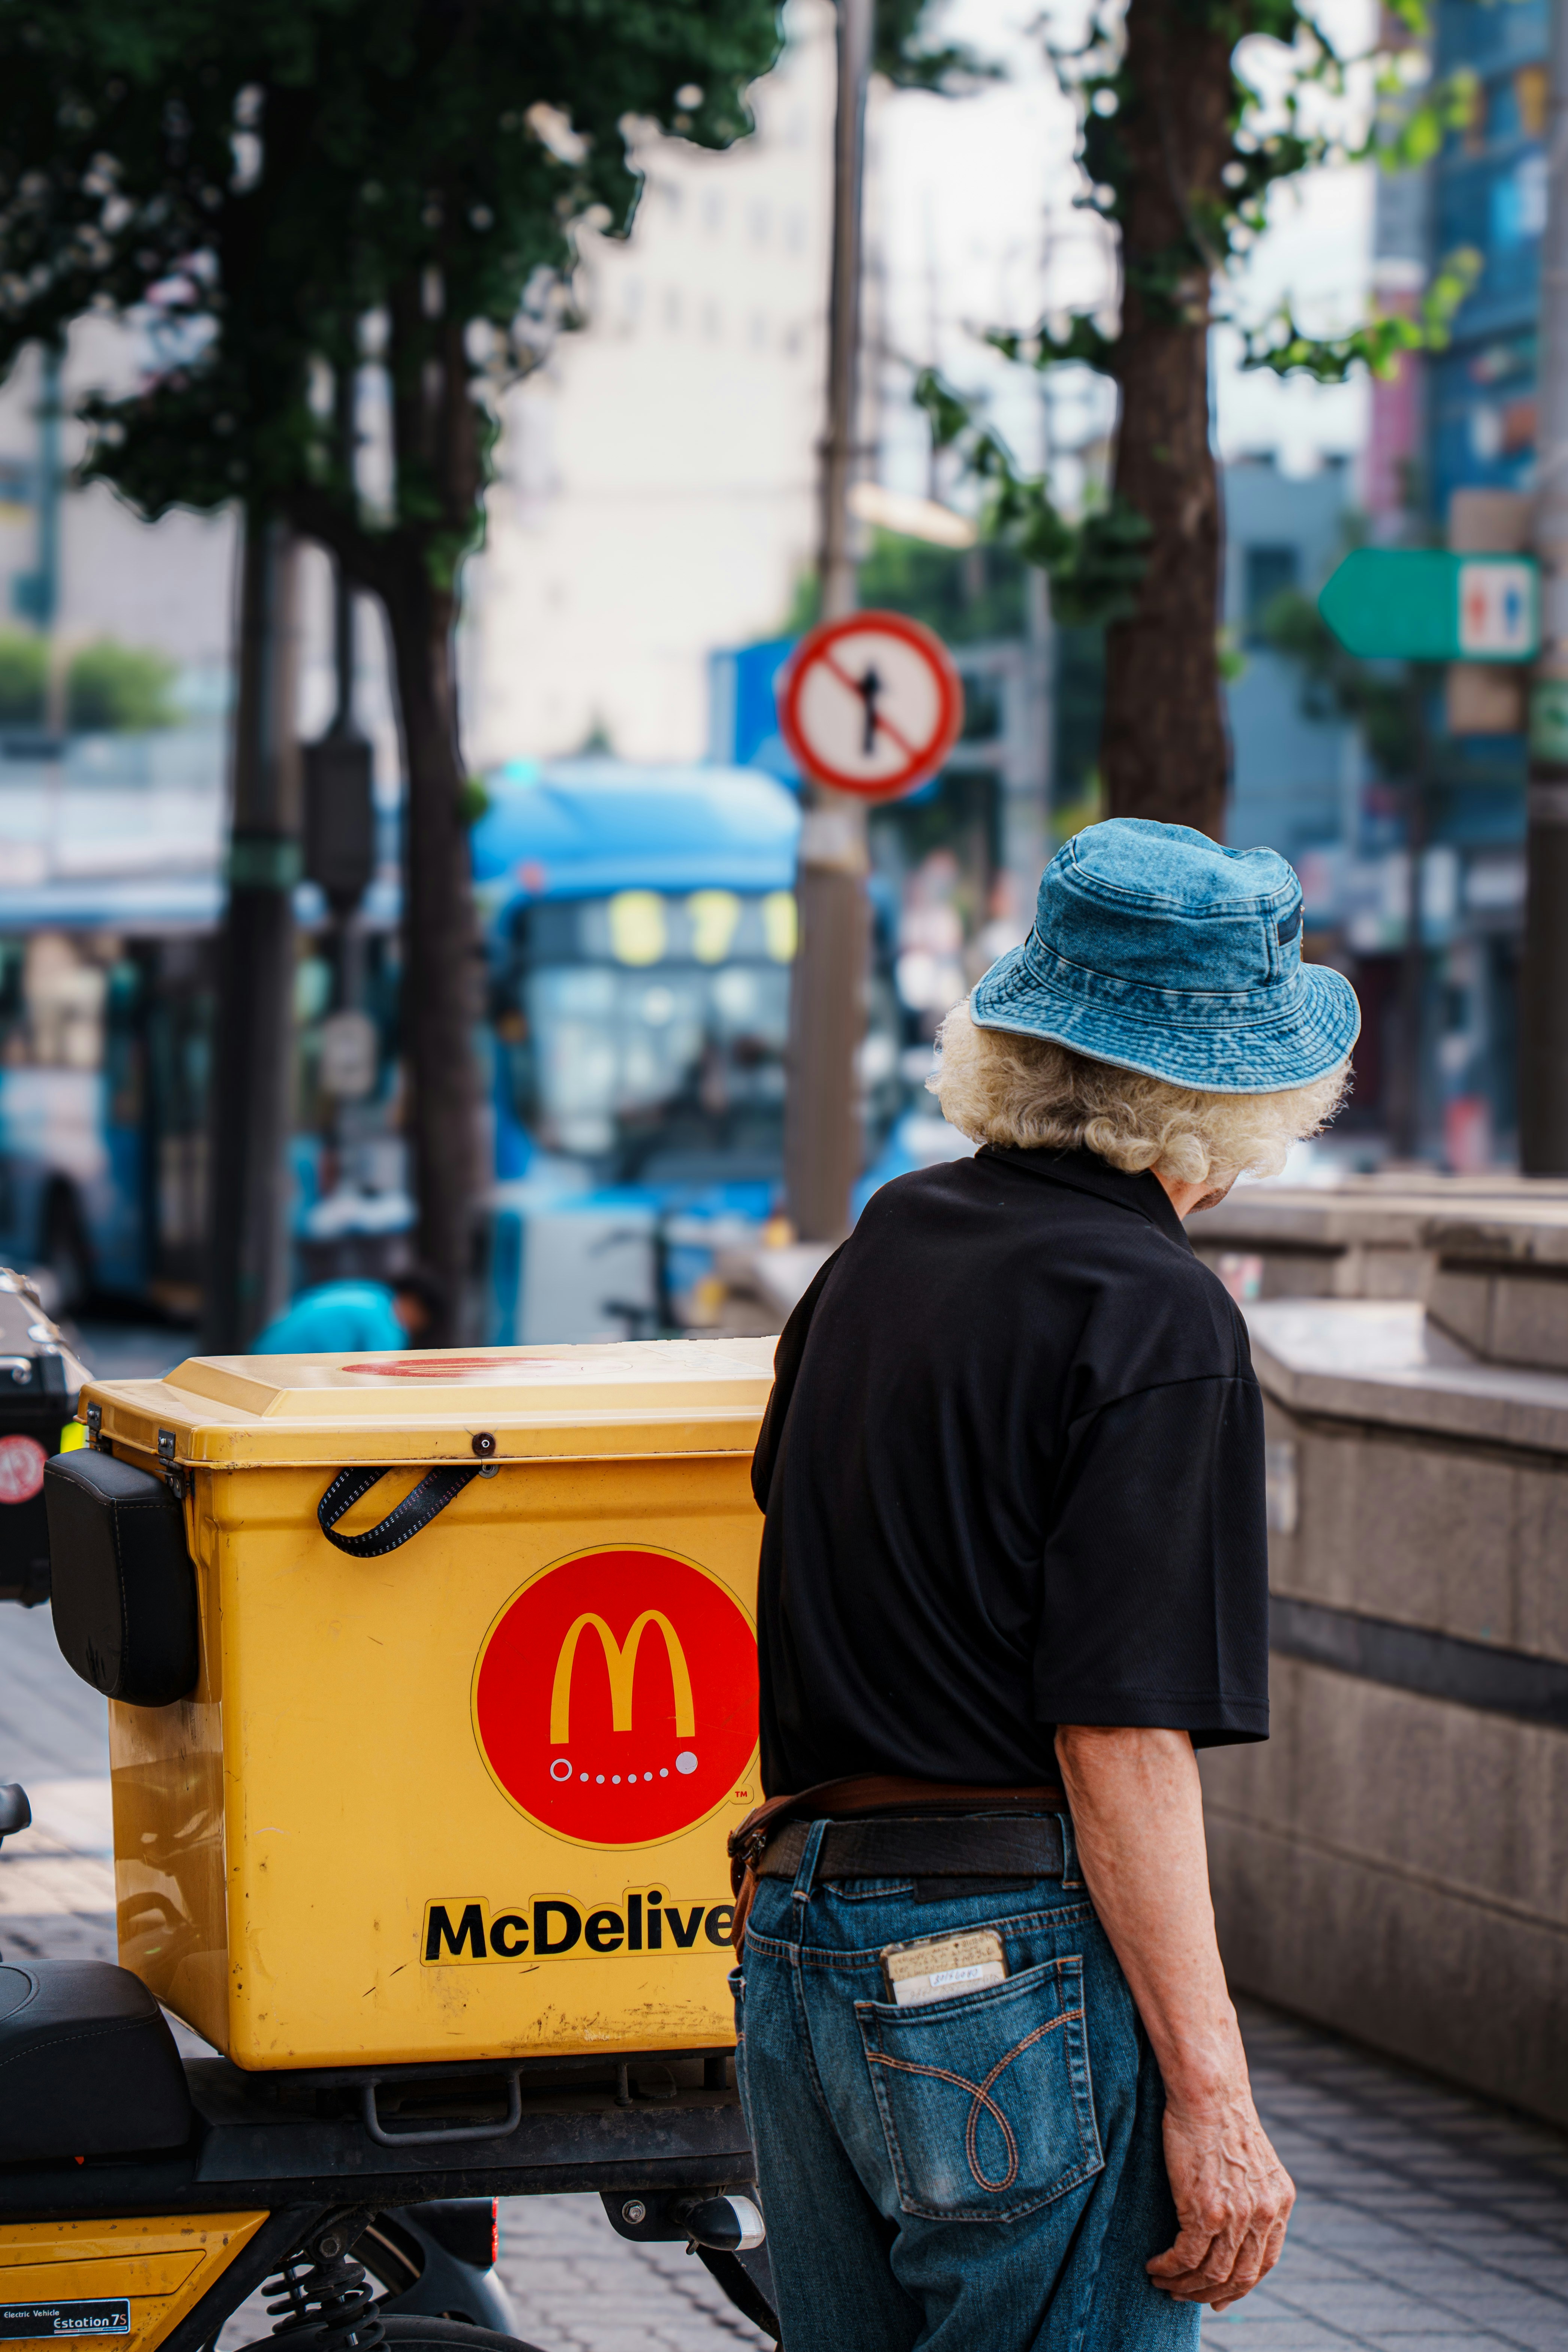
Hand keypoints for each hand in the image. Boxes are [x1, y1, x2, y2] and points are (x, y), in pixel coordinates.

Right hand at [1146, 2081, 1294, 2309]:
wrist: (1209, 2091)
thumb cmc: (1221, 2117)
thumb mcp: (1253, 2162)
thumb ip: (1252, 2196)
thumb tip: (1236, 2226)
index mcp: (1279, 2203)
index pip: (1265, 2263)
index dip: (1241, 2286)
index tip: (1220, 2298)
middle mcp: (1263, 2214)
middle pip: (1240, 2276)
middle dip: (1211, 2294)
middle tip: (1186, 2297)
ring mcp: (1236, 2215)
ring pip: (1211, 2273)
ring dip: (1185, 2286)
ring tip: (1164, 2282)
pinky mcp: (1205, 2210)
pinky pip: (1186, 2257)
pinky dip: (1169, 2268)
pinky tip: (1155, 2266)